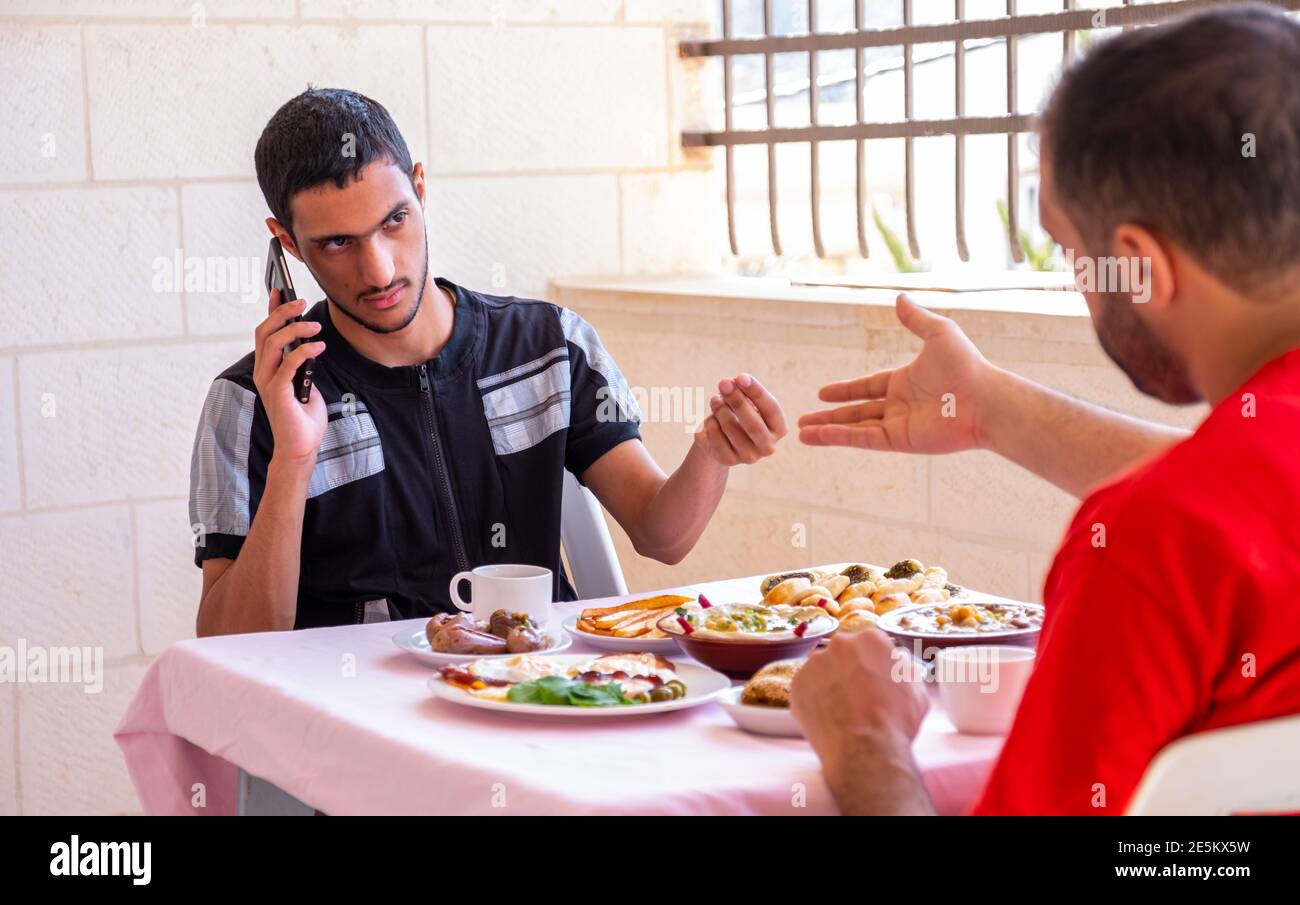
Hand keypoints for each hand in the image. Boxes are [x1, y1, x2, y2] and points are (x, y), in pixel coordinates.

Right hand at [252, 287, 327, 465]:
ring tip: (316, 326)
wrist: (300, 448)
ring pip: (273, 344)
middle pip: (263, 332)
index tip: (279, 289)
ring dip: (295, 330)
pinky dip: (304, 351)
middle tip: (301, 301)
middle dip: (281, 312)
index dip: (270, 310)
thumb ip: (301, 365)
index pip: (264, 332)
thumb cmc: (303, 418)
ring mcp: (268, 382)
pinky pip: (288, 364)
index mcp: (267, 368)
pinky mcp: (278, 393)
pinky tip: (320, 346)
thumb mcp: (304, 384)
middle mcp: (263, 372)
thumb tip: (309, 344)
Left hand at [694, 373, 786, 465]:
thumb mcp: (746, 399)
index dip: (756, 391)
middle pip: (753, 424)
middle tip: (723, 383)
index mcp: (779, 428)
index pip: (771, 409)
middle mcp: (768, 446)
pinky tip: (712, 419)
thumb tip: (730, 383)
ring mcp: (749, 457)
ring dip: (721, 410)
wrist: (723, 436)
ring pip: (732, 430)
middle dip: (737, 401)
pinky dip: (711, 424)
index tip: (740, 377)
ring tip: (715, 399)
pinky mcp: (730, 460)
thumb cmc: (739, 412)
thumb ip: (742, 390)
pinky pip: (716, 440)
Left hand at [790, 629, 929, 809]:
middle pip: (844, 654)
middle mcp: (840, 644)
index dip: (873, 664)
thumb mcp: (916, 691)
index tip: (874, 679)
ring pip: (823, 670)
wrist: (864, 750)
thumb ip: (903, 669)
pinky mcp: (797, 684)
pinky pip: (807, 688)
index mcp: (871, 639)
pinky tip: (828, 717)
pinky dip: (815, 700)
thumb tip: (896, 663)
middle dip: (850, 671)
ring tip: (842, 710)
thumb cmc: (894, 722)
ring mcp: (815, 663)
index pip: (870, 643)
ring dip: (830, 684)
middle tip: (858, 696)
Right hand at [797, 294, 996, 453]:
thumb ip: (916, 319)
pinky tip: (819, 435)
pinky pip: (864, 439)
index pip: (867, 387)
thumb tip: (899, 297)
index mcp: (905, 382)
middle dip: (829, 417)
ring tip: (801, 434)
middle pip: (856, 412)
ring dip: (827, 431)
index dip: (845, 391)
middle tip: (803, 420)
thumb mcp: (939, 332)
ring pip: (855, 429)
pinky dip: (841, 438)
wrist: (985, 400)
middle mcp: (899, 406)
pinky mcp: (900, 441)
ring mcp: (898, 425)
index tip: (822, 394)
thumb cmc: (967, 366)